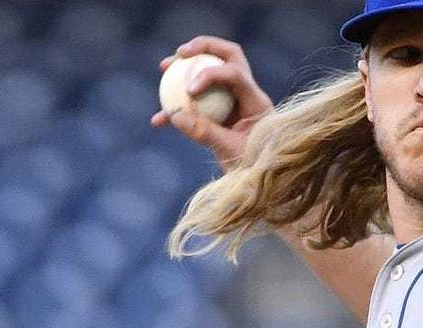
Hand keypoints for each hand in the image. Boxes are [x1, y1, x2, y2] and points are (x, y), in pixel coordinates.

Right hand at [150, 36, 273, 172]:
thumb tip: (174, 115)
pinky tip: (158, 121)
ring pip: (212, 72)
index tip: (189, 90)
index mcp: (256, 102)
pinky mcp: (222, 115)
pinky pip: (199, 103)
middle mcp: (248, 96)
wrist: (263, 184)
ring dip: (187, 67)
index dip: (210, 74)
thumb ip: (205, 133)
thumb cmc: (254, 169)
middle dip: (204, 47)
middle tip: (180, 53)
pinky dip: (179, 108)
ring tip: (164, 68)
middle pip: (229, 56)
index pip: (235, 74)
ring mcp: (235, 103)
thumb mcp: (231, 152)